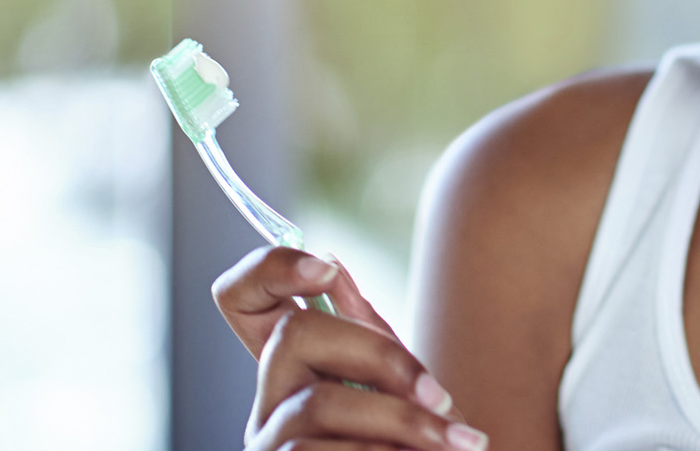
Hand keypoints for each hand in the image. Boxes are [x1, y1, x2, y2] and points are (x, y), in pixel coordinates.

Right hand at [213, 246, 489, 450]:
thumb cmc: (414, 450)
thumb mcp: (400, 391)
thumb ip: (369, 338)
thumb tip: (333, 267)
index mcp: (296, 370)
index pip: (243, 299)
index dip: (269, 269)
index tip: (326, 268)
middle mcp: (269, 404)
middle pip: (294, 335)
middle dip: (380, 356)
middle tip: (441, 397)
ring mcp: (267, 445)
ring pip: (319, 404)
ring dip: (402, 421)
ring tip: (457, 444)